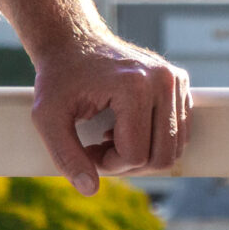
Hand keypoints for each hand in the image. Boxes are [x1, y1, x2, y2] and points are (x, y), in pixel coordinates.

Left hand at [31, 34, 191, 194]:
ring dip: (142, 153)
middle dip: (128, 162)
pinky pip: (179, 133)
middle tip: (100, 147)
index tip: (88, 148)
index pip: (136, 155)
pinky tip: (127, 127)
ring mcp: (175, 80)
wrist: (72, 40)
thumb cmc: (58, 78)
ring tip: (111, 136)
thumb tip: (90, 189)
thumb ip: (65, 156)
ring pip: (174, 148)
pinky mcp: (180, 83)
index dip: (108, 164)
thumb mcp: (47, 117)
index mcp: (134, 86)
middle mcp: (163, 81)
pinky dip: (155, 141)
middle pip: (162, 156)